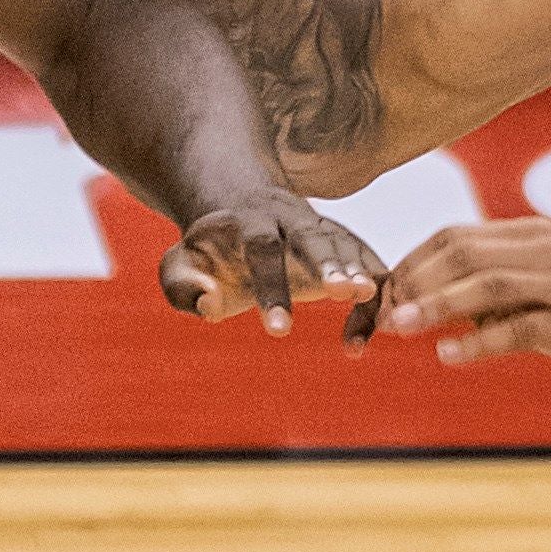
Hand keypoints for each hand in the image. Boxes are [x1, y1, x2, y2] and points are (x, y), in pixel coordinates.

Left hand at [158, 195, 385, 338]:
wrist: (239, 208)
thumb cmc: (207, 251)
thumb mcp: (180, 264)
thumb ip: (183, 284)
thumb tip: (209, 303)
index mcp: (248, 222)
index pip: (262, 249)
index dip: (273, 288)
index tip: (278, 331)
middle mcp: (289, 219)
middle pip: (313, 236)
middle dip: (329, 262)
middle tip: (342, 292)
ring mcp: (320, 228)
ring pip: (346, 245)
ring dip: (359, 272)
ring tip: (366, 298)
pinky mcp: (341, 245)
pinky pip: (365, 266)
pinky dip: (370, 297)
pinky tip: (357, 343)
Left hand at [380, 216, 550, 387]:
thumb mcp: (537, 286)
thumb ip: (488, 290)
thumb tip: (425, 305)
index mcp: (530, 237)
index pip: (454, 237)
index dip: (409, 264)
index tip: (380, 296)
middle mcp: (544, 251)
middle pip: (462, 253)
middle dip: (412, 282)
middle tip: (379, 314)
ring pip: (487, 283)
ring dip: (435, 304)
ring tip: (397, 327)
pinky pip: (521, 328)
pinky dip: (479, 341)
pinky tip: (448, 355)